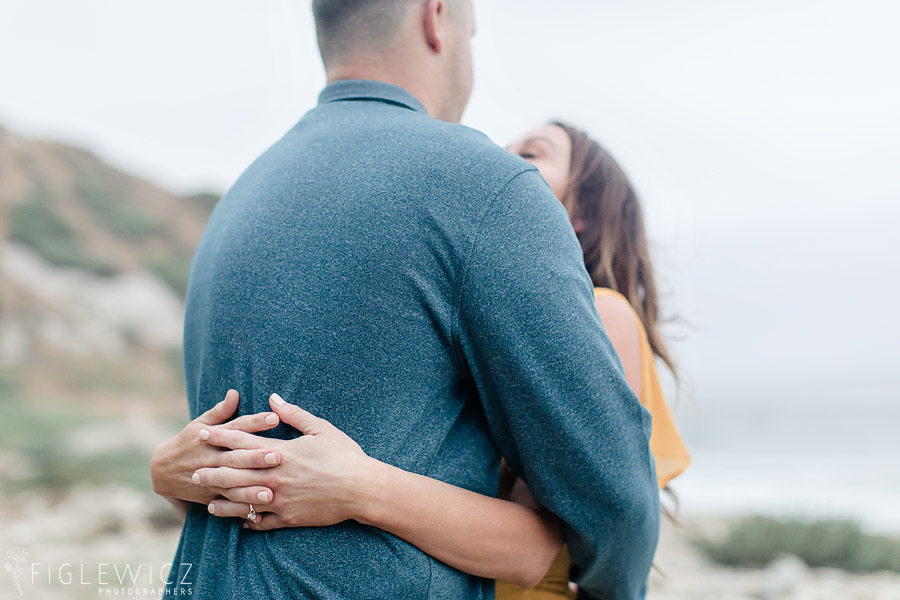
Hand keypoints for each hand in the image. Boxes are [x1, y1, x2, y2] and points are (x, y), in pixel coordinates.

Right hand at [150, 389, 283, 510]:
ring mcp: (210, 478)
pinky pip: (226, 503)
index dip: (255, 423)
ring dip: (250, 489)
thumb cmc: (187, 442)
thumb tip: (235, 392)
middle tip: (278, 456)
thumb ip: (220, 411)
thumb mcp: (199, 424)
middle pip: (236, 457)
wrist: (161, 472)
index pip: (236, 428)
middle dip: (255, 458)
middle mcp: (211, 458)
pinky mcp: (209, 495)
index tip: (274, 418)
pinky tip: (258, 512)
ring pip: (232, 484)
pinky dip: (241, 508)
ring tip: (270, 492)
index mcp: (211, 437)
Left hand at [195, 393, 380, 530]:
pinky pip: (262, 522)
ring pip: (243, 502)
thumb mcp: (321, 429)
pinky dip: (248, 521)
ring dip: (223, 501)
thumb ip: (294, 414)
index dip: (220, 436)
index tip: (202, 433)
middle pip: (234, 473)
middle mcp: (274, 477)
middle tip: (193, 472)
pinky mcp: (288, 518)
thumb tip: (273, 399)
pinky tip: (239, 522)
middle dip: (212, 471)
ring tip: (207, 502)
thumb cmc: (345, 455)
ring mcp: (280, 499)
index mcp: (281, 452)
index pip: (242, 442)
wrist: (361, 488)